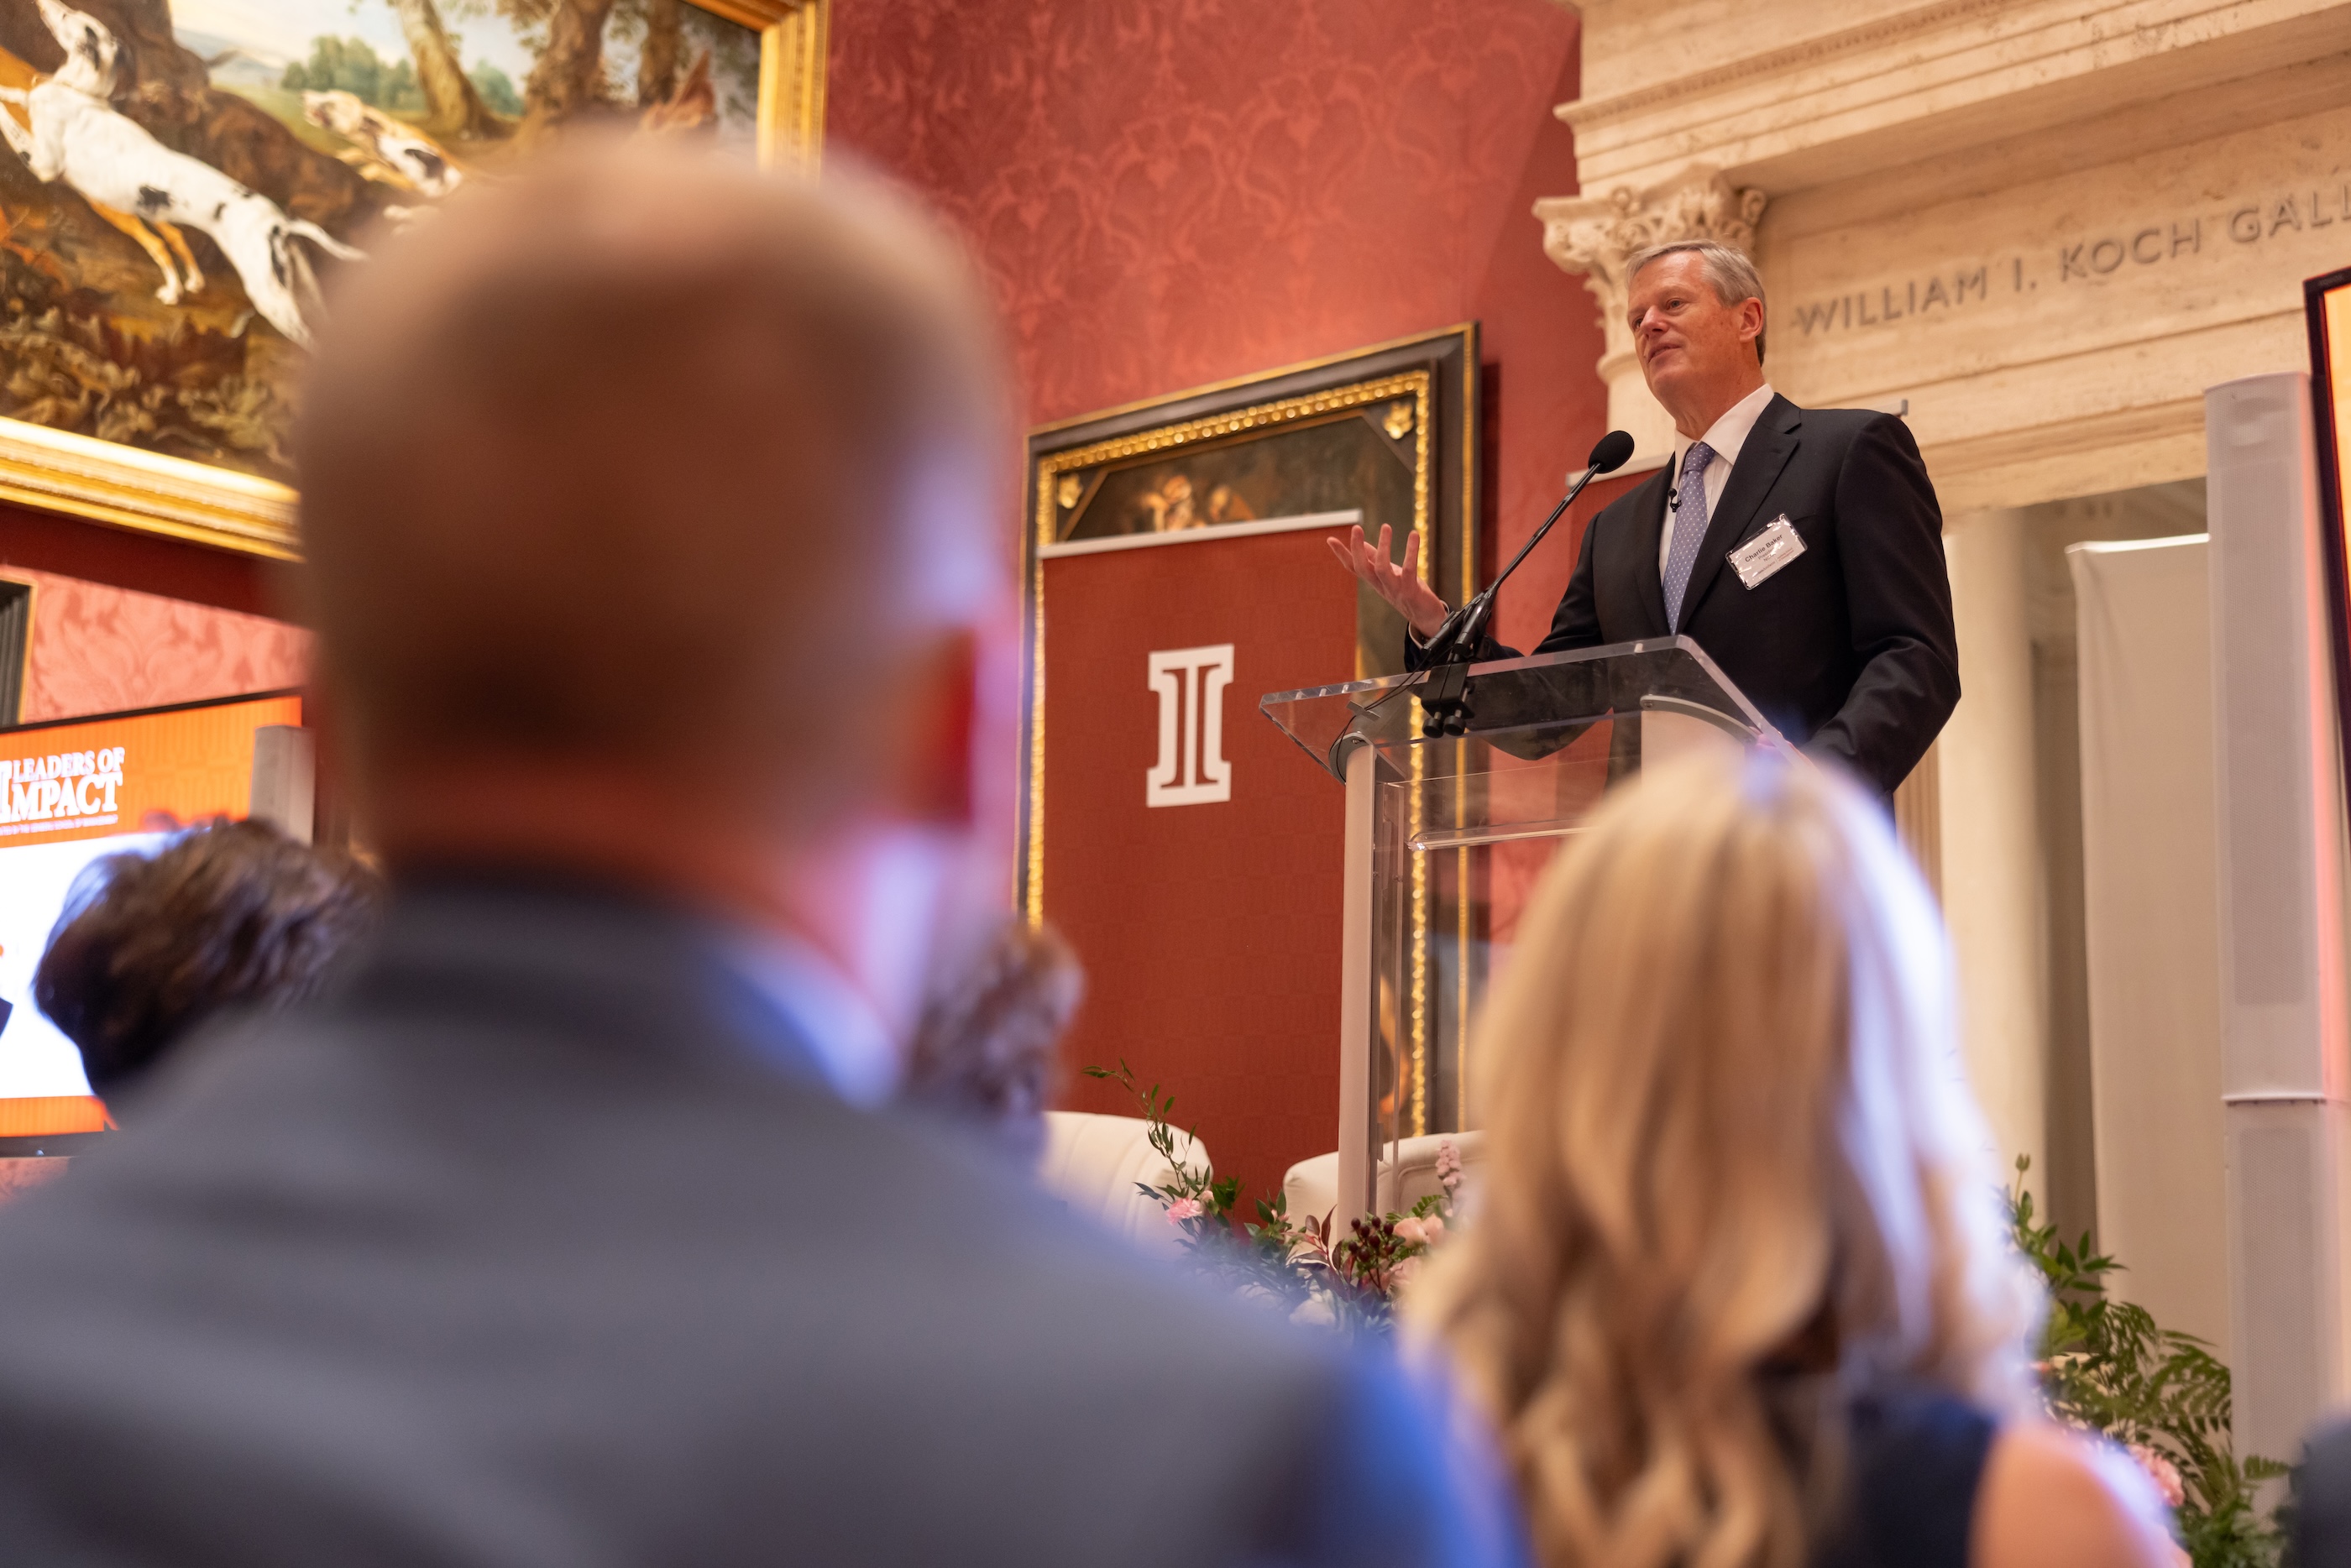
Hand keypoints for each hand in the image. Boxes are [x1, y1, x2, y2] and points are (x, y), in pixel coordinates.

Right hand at [1327, 524, 1449, 640]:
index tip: (1330, 539)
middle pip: (1363, 569)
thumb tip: (1363, 543)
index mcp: (1375, 582)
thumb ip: (1376, 560)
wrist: (1428, 619)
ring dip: (1383, 547)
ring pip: (1382, 569)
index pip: (1354, 568)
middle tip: (1356, 527)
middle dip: (1356, 549)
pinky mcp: (1411, 591)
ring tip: (1385, 526)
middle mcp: (1382, 587)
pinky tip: (1413, 535)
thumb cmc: (1409, 593)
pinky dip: (1411, 552)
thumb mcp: (1392, 575)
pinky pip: (1409, 570)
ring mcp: (1395, 590)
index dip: (1342, 555)